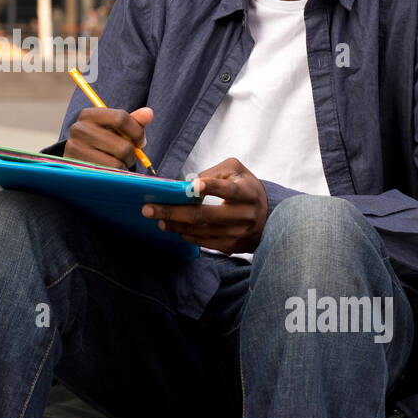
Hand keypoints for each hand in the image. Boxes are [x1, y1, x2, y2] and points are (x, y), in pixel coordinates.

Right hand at [63, 106, 152, 169]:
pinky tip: (109, 172)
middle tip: (128, 157)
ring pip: (117, 163)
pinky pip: (108, 175)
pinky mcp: (78, 168)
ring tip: (116, 164)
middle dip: (131, 154)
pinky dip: (115, 175)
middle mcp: (79, 129)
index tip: (140, 142)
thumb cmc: (100, 142)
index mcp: (88, 115)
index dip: (137, 132)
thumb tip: (148, 113)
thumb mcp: (114, 129)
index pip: (121, 118)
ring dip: (123, 166)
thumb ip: (132, 121)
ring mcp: (76, 150)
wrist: (75, 161)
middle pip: (123, 145)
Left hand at [141, 157, 269, 254]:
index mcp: (247, 192)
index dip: (212, 187)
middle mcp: (245, 215)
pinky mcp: (232, 246)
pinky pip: (205, 243)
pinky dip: (187, 235)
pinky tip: (174, 228)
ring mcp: (239, 233)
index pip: (229, 190)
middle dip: (174, 212)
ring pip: (202, 231)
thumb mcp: (236, 171)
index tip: (194, 185)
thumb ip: (214, 172)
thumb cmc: (245, 187)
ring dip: (176, 225)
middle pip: (206, 215)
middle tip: (149, 209)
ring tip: (157, 218)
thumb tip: (188, 185)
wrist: (268, 215)